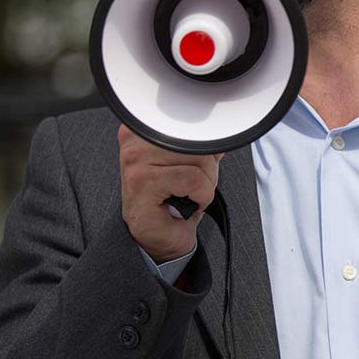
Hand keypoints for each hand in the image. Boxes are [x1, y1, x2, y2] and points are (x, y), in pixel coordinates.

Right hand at [118, 124, 220, 262]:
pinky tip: (185, 203)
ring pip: (199, 159)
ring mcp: (136, 159)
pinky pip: (193, 180)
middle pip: (199, 140)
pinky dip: (201, 196)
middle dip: (207, 167)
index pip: (194, 123)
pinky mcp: (144, 181)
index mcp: (147, 129)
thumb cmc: (172, 201)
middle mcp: (137, 139)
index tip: (200, 162)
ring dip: (205, 183)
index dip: (206, 145)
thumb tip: (222, 133)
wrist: (158, 236)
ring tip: (185, 193)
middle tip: (190, 185)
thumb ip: (204, 144)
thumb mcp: (193, 164)